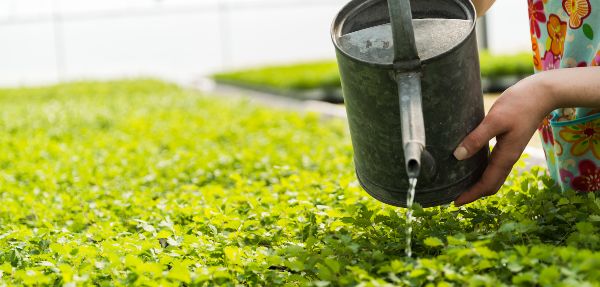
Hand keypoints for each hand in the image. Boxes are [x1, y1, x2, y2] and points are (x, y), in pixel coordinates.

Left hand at [453, 74, 555, 205]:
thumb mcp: (495, 120)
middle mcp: (508, 158)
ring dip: (477, 184)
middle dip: (473, 194)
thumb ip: (477, 138)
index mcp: (506, 157)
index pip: (487, 184)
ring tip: (458, 184)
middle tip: (453, 197)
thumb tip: (458, 156)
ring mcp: (509, 152)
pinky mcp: (508, 144)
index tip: (455, 202)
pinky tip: (469, 165)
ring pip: (492, 176)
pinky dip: (481, 171)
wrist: (542, 94)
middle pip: (490, 185)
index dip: (471, 195)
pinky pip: (493, 165)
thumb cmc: (519, 104)